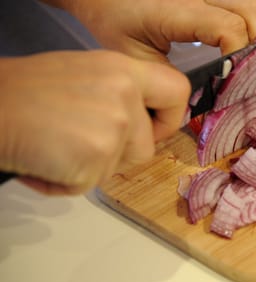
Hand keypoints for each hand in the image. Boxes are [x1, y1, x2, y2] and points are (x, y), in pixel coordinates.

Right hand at [0, 50, 189, 194]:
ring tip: (56, 147)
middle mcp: (125, 95)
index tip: (154, 129)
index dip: (169, 118)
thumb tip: (144, 120)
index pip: (177, 92)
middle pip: (146, 147)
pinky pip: (90, 184)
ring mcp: (114, 126)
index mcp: (123, 70)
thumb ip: (121, 94)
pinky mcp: (97, 156)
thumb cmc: (24, 93)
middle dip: (117, 156)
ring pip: (118, 168)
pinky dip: (65, 182)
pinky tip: (44, 161)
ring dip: (89, 168)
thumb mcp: (85, 75)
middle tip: (80, 143)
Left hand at [43, 0, 255, 63]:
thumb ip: (173, 82)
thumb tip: (207, 107)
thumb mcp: (139, 60)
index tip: (236, 81)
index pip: (227, 27)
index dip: (241, 56)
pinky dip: (255, 17)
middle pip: (249, 8)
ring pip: (253, 0)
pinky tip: (251, 37)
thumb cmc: (116, 22)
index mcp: (172, 9)